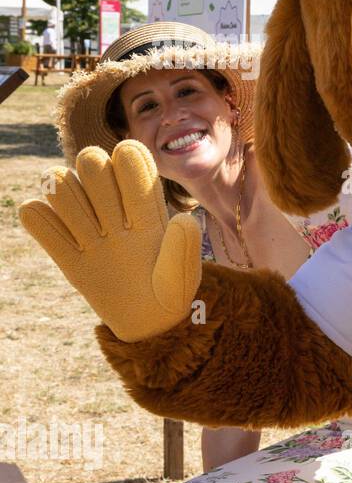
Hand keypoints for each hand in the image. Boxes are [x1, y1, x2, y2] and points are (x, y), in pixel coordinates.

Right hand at [19, 141, 201, 341]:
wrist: (148, 322)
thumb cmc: (172, 293)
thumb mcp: (185, 276)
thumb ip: (184, 248)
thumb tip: (183, 218)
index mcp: (147, 209)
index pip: (132, 162)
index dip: (129, 160)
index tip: (133, 182)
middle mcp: (115, 212)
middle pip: (91, 164)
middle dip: (96, 177)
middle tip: (109, 215)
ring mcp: (88, 230)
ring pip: (59, 183)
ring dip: (66, 198)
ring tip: (88, 232)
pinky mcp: (65, 253)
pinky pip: (35, 217)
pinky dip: (39, 220)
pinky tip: (65, 242)